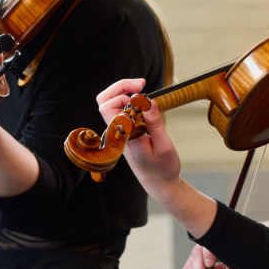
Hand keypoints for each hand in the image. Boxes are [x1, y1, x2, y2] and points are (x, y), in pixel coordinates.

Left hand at [96, 79, 181, 197]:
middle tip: (141, 83)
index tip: (144, 92)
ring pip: (111, 105)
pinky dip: (129, 100)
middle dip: (120, 87)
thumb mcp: (164, 146)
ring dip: (123, 92)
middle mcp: (118, 134)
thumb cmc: (163, 169)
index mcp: (124, 138)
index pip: (111, 108)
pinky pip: (120, 111)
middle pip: (104, 102)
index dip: (124, 94)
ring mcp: (119, 133)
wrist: (159, 185)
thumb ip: (155, 124)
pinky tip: (142, 100)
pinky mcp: (125, 132)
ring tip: (141, 87)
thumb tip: (147, 101)